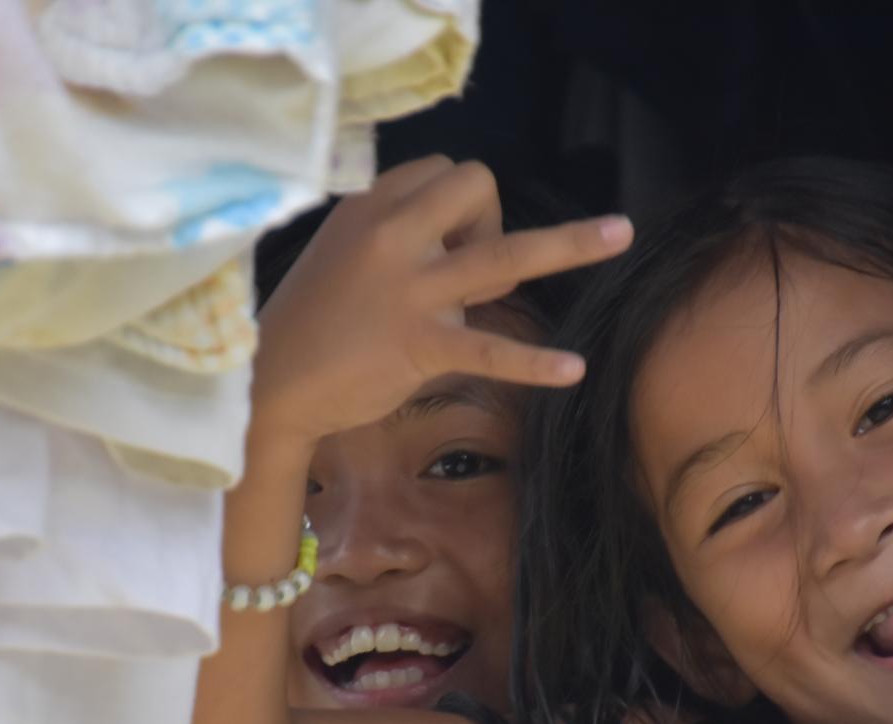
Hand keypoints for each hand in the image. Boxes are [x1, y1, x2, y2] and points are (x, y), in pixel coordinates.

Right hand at [250, 156, 632, 443]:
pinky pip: (491, 350)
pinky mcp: (420, 345)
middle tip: (471, 271)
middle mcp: (391, 236)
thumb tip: (459, 233)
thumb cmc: (311, 319)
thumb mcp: (342, 251)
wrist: (270, 382)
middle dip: (493, 217)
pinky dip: (535, 364)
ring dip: (570, 244)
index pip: (443, 171)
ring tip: (622, 235)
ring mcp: (409, 291)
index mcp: (369, 207)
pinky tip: (572, 369)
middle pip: (477, 185)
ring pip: (505, 254)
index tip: (447, 246)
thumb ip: (394, 233)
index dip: (460, 205)